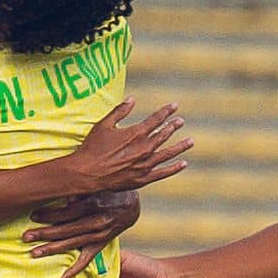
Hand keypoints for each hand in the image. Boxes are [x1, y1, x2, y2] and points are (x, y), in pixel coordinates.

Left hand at [26, 189, 140, 277]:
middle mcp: (97, 222)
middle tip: (25, 237)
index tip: (32, 216)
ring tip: (34, 253)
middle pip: (66, 230)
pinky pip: (87, 260)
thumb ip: (80, 192)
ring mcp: (99, 236)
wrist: (130, 205)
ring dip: (52, 249)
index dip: (48, 215)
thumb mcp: (96, 186)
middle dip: (44, 234)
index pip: (67, 212)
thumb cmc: (108, 191)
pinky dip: (74, 270)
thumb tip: (66, 198)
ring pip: (72, 244)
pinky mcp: (101, 245)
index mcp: (94, 204)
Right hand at [58, 101, 189, 197]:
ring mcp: (145, 164)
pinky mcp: (143, 179)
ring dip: (180, 146)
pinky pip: (163, 173)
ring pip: (168, 153)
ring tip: (190, 141)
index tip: (174, 106)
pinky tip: (183, 163)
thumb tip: (132, 99)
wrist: (87, 173)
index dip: (166, 112)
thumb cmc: (93, 148)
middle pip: (164, 134)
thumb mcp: (104, 125)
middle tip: (181, 121)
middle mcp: (144, 148)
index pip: (156, 119)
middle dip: (173, 126)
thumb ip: (120, 111)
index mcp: (136, 133)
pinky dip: (174, 168)